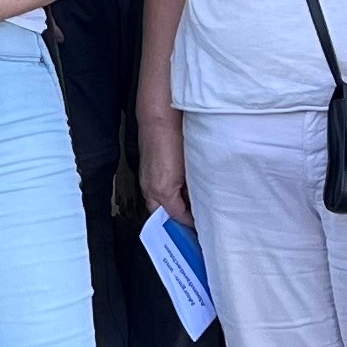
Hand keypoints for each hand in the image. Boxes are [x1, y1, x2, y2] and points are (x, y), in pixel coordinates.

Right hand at [138, 110, 190, 229]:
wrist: (159, 120)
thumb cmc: (173, 139)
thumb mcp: (189, 170)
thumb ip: (191, 190)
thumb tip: (197, 202)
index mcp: (163, 192)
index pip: (179, 218)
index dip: (191, 224)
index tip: (201, 226)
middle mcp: (150, 190)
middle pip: (164, 216)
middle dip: (177, 220)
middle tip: (194, 222)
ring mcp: (145, 181)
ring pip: (158, 204)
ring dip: (171, 208)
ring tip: (189, 207)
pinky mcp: (145, 173)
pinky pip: (155, 192)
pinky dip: (166, 196)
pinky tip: (179, 190)